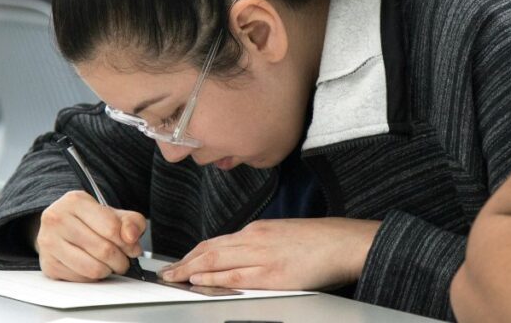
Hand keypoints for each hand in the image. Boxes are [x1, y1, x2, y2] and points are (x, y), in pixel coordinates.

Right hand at [32, 190, 145, 281]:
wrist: (61, 228)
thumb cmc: (90, 221)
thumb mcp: (114, 214)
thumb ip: (131, 222)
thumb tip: (131, 237)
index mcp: (75, 201)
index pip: (111, 228)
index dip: (128, 243)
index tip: (132, 248)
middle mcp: (57, 219)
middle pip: (103, 250)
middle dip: (121, 260)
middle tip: (123, 260)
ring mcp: (49, 242)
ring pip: (93, 268)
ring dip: (108, 271)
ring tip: (110, 264)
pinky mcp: (48, 264)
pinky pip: (81, 279)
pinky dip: (93, 277)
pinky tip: (93, 266)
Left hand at [158, 218, 378, 290]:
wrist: (344, 242)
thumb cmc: (320, 240)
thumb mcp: (283, 234)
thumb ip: (261, 243)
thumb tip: (241, 254)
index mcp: (258, 230)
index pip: (216, 241)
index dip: (194, 252)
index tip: (179, 261)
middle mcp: (255, 239)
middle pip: (210, 250)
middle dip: (185, 261)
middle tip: (166, 271)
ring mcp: (262, 256)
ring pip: (217, 261)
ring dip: (190, 269)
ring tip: (173, 277)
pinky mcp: (272, 274)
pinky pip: (236, 276)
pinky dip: (214, 278)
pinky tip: (199, 280)